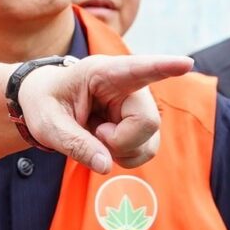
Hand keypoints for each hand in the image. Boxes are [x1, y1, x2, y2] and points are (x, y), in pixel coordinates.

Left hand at [17, 54, 192, 171]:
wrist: (46, 104)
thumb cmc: (44, 103)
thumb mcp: (48, 124)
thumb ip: (74, 143)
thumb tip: (105, 166)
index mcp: (101, 72)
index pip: (137, 68)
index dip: (163, 67)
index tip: (185, 63)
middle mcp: (129, 86)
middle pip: (147, 121)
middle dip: (121, 141)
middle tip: (95, 134)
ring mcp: (138, 105)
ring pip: (150, 140)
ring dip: (123, 151)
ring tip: (97, 136)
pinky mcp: (140, 123)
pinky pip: (148, 150)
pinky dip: (127, 156)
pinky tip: (107, 145)